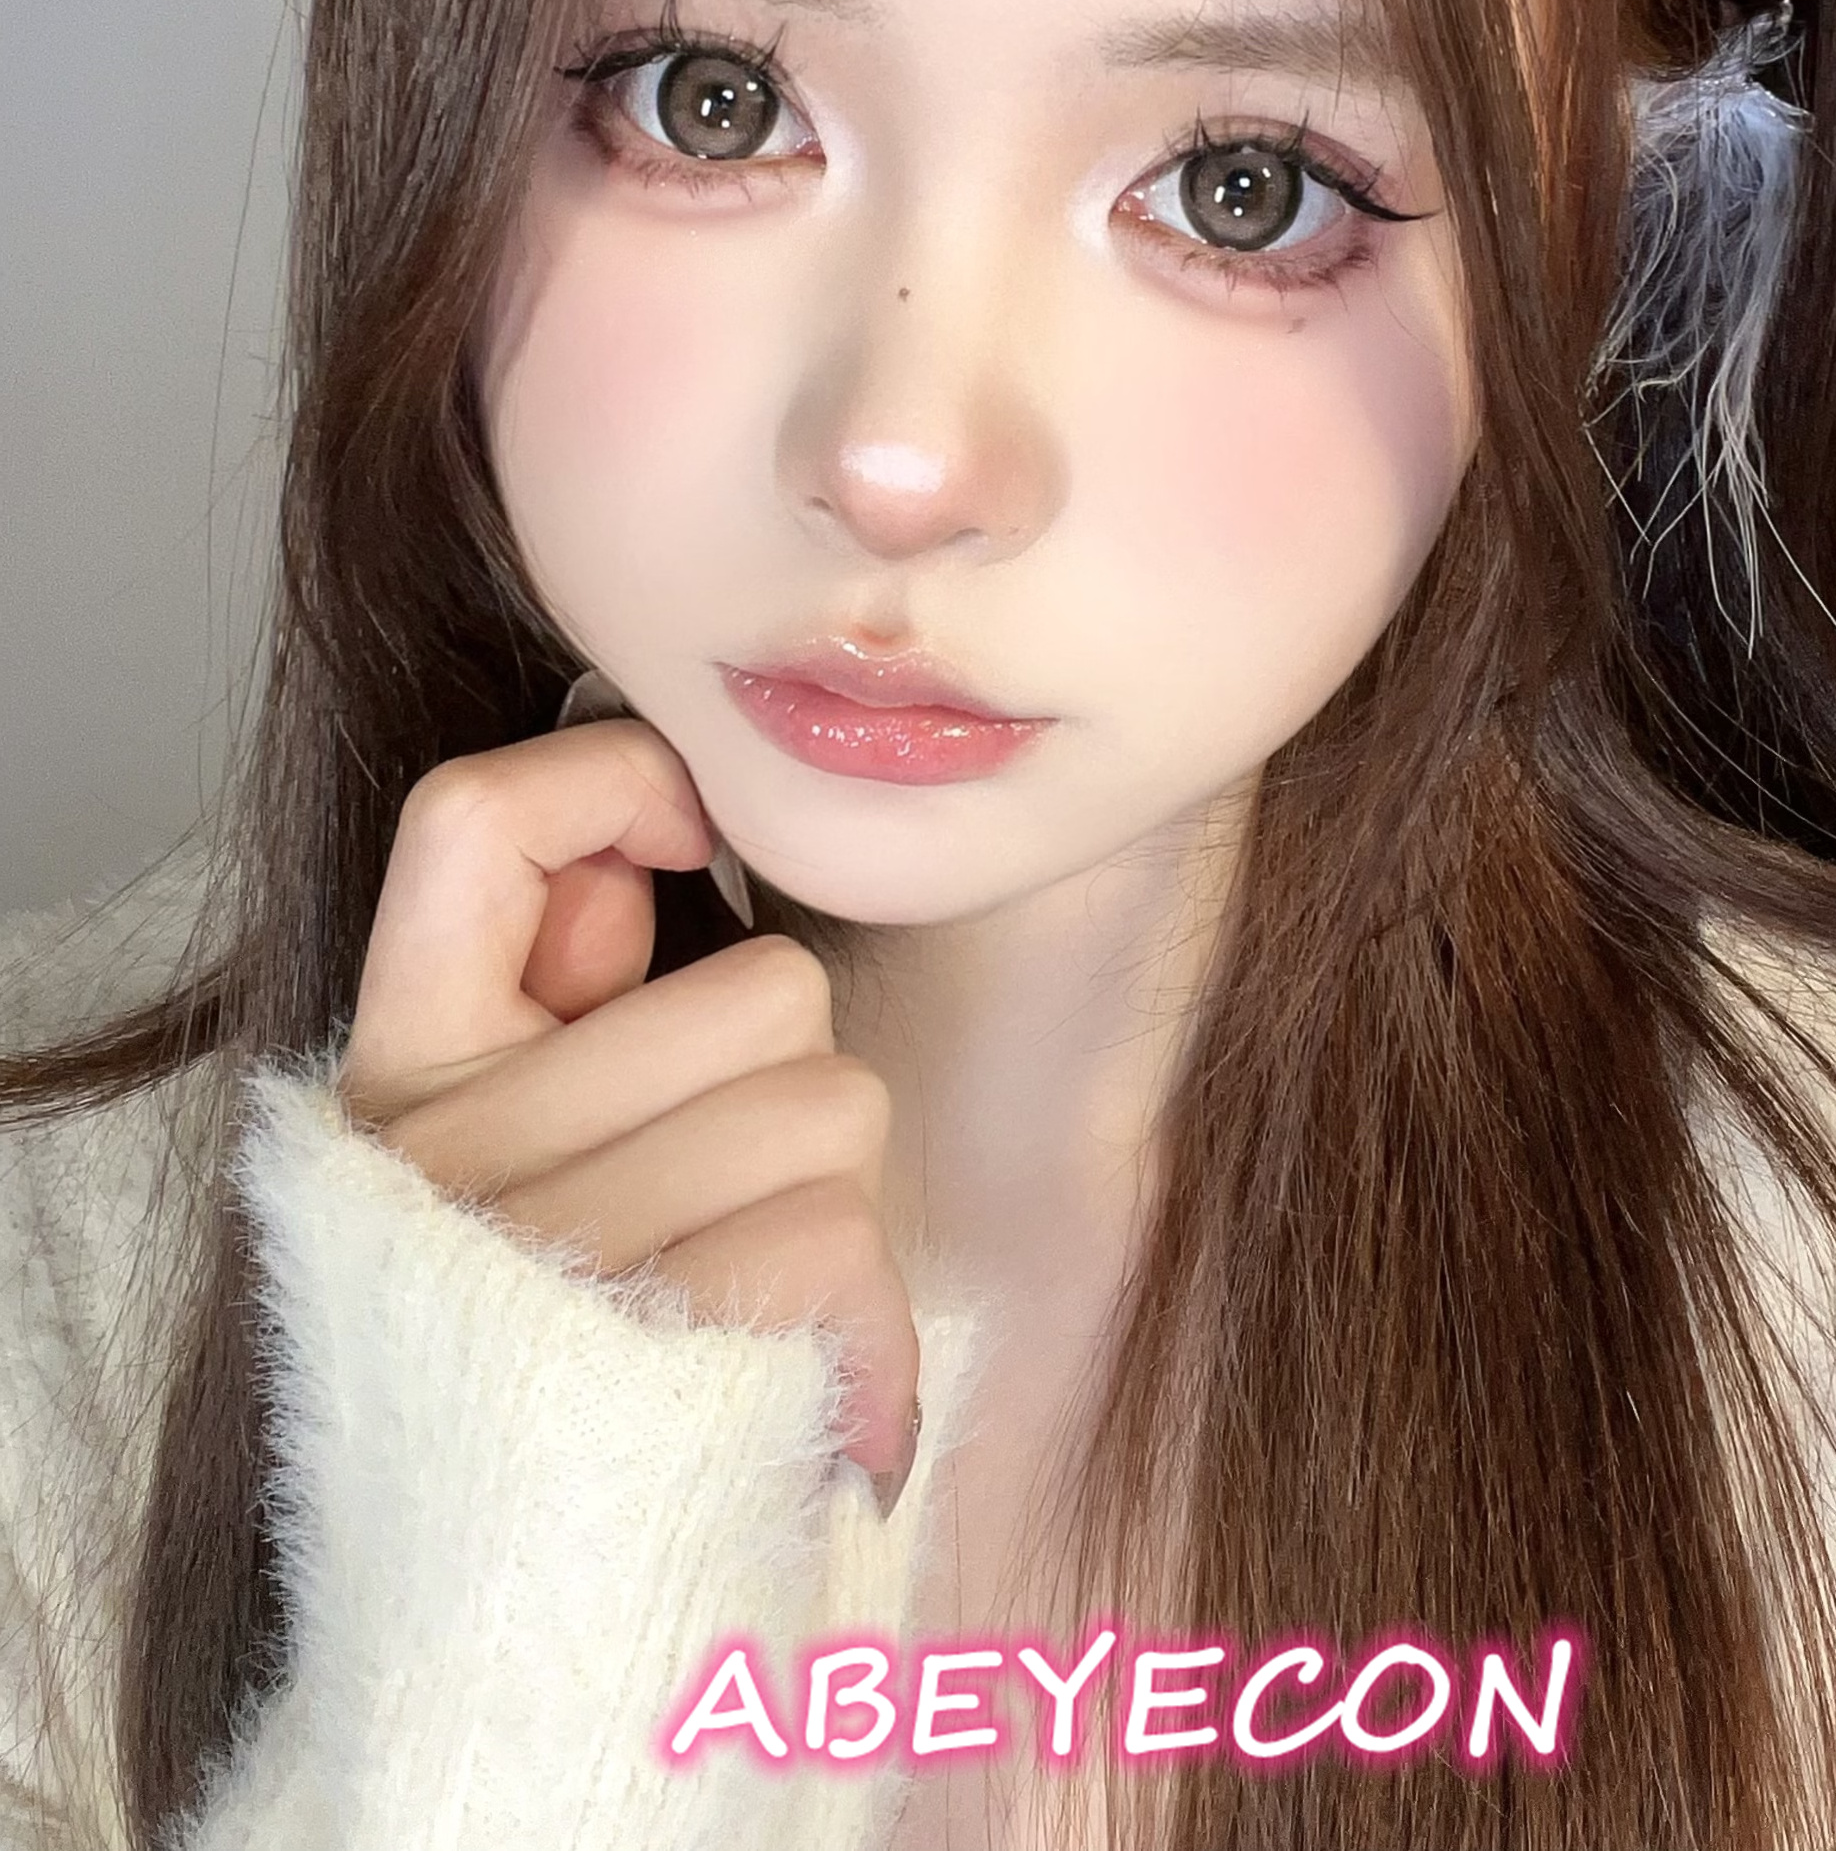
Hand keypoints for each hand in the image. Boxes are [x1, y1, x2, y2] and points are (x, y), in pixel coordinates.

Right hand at [336, 721, 921, 1506]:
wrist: (530, 1617)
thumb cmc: (578, 1335)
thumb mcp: (522, 1142)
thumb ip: (567, 984)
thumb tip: (658, 840)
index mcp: (402, 1073)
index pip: (467, 820)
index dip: (607, 783)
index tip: (683, 844)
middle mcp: (445, 1160)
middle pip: (766, 987)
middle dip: (790, 1079)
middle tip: (718, 1187)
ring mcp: (543, 1254)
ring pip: (832, 1103)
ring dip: (834, 1200)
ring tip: (747, 1295)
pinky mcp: (653, 1345)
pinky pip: (842, 1240)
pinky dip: (868, 1323)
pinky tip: (814, 1392)